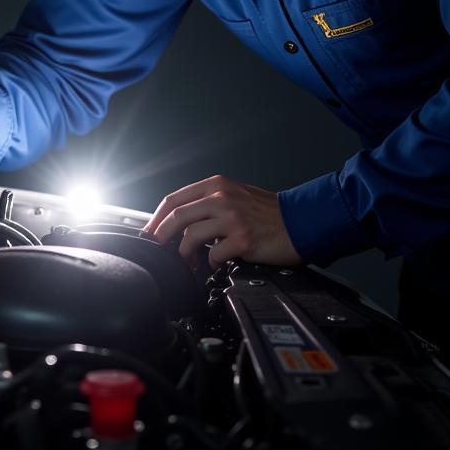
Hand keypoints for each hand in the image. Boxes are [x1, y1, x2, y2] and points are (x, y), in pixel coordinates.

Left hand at [141, 175, 301, 268]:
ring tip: (189, 261)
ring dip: (184, 253)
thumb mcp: (235, 194)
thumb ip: (208, 202)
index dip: (156, 218)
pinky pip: (213, 254)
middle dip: (160, 235)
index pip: (175, 199)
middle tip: (157, 248)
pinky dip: (210, 262)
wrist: (301, 221)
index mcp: (217, 185)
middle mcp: (222, 198)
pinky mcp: (243, 239)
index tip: (148, 232)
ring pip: (191, 236)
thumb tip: (180, 220)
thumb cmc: (268, 212)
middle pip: (177, 216)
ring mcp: (232, 218)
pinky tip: (215, 263)